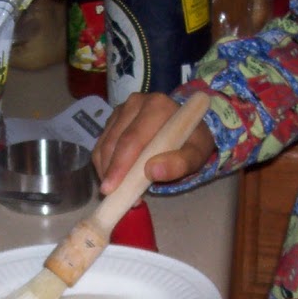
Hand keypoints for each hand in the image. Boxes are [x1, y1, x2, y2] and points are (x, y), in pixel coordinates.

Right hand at [92, 92, 215, 194]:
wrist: (187, 128)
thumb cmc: (191, 142)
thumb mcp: (196, 155)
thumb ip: (180, 163)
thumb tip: (152, 171)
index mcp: (156, 106)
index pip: (132, 139)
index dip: (119, 165)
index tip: (110, 189)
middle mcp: (135, 103)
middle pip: (114, 141)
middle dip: (110, 172)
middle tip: (114, 196)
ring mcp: (121, 109)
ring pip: (103, 144)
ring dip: (106, 170)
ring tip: (119, 190)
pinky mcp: (113, 119)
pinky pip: (101, 145)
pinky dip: (104, 165)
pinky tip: (115, 178)